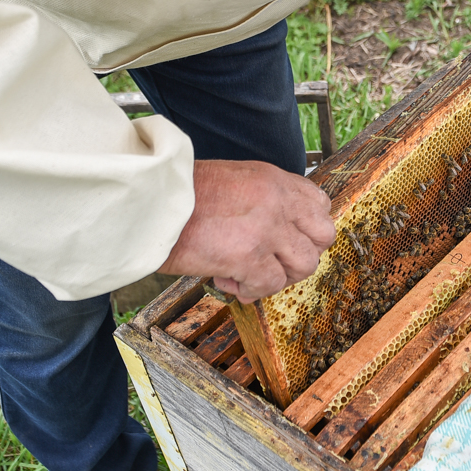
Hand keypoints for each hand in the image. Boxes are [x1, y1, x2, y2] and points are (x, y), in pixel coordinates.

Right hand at [157, 159, 335, 303]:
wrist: (147, 203)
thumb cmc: (179, 196)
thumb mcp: (233, 181)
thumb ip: (262, 201)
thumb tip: (277, 235)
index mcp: (274, 179)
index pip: (320, 205)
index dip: (306, 230)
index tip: (284, 241)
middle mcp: (277, 200)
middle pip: (323, 237)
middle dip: (300, 256)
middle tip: (271, 262)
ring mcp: (266, 227)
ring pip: (304, 265)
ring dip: (278, 276)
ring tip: (246, 273)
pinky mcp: (248, 255)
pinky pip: (270, 284)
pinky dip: (251, 290)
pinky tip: (227, 280)